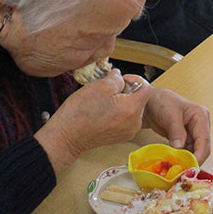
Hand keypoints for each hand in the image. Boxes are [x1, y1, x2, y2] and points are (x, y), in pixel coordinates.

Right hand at [33, 70, 150, 174]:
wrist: (67, 136)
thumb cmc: (81, 112)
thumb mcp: (100, 86)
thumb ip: (116, 78)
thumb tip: (120, 77)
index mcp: (132, 109)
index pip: (145, 87)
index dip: (133, 79)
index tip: (120, 79)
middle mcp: (135, 123)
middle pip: (140, 98)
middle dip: (127, 90)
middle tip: (109, 89)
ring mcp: (128, 131)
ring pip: (132, 108)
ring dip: (122, 101)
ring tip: (104, 100)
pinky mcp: (121, 136)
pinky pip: (126, 118)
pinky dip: (118, 111)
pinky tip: (104, 111)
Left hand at [142, 88, 211, 163]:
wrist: (148, 101)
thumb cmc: (160, 101)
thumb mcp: (169, 114)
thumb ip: (176, 131)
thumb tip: (180, 147)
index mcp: (200, 116)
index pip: (204, 139)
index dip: (199, 155)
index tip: (190, 167)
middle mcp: (200, 125)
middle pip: (202, 148)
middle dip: (194, 160)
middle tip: (182, 172)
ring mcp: (193, 132)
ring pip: (195, 152)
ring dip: (187, 161)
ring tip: (177, 170)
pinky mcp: (185, 139)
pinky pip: (186, 152)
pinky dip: (181, 158)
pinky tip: (174, 164)